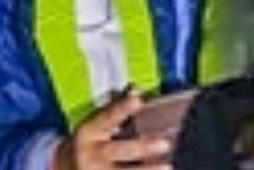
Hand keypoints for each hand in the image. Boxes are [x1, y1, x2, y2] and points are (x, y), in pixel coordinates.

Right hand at [52, 90, 172, 168]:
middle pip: (118, 150)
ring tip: (167, 166)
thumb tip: (136, 91)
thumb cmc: (87, 144)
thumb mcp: (95, 126)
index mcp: (89, 132)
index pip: (107, 117)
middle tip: (164, 144)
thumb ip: (115, 111)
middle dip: (142, 148)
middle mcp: (90, 154)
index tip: (137, 99)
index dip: (122, 108)